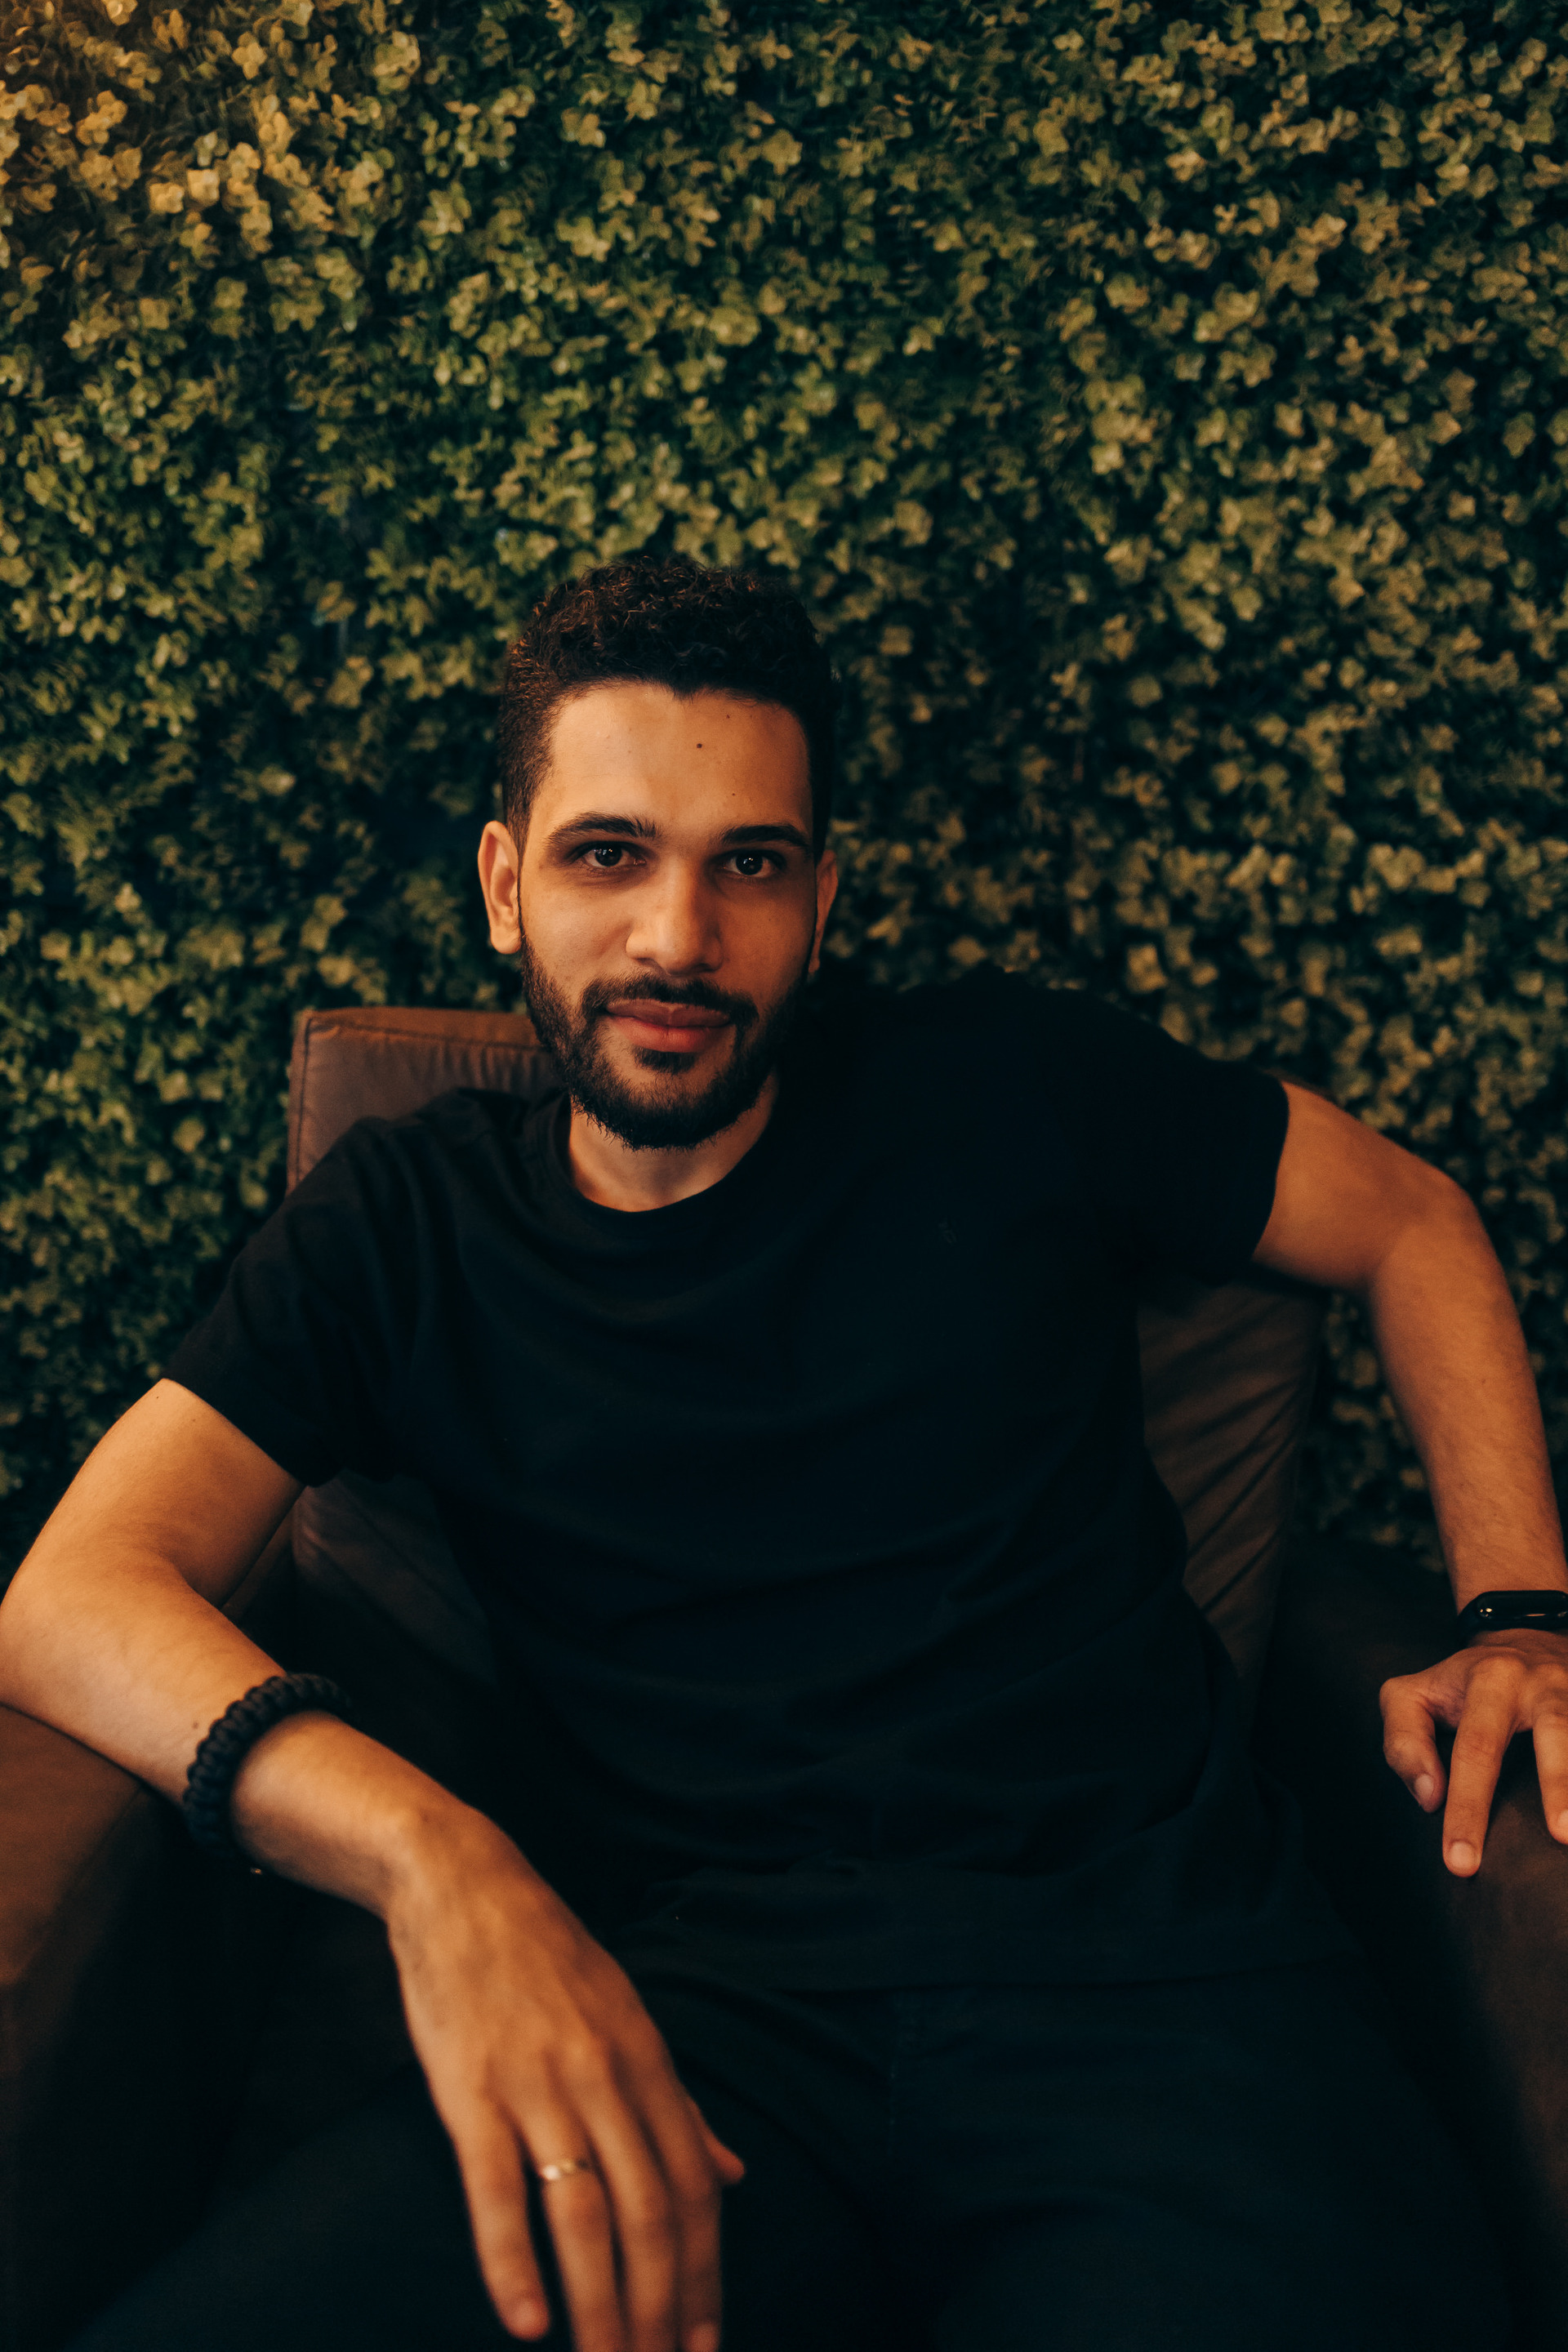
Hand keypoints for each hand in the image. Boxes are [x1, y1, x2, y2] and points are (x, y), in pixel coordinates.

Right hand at [384, 1814, 743, 2350]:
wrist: (463, 1885)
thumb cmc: (547, 1959)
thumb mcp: (630, 2018)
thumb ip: (680, 2104)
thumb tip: (736, 2174)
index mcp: (648, 2061)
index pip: (694, 2186)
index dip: (707, 2272)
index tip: (706, 2346)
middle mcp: (604, 2076)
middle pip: (650, 2213)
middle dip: (661, 2310)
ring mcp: (538, 2084)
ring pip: (583, 2215)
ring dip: (601, 2306)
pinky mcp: (470, 2090)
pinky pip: (496, 2189)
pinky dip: (513, 2262)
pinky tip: (526, 2323)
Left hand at [1381, 1628, 1567, 1875]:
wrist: (1523, 1642)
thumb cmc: (1458, 1686)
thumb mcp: (1411, 1696)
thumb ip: (1404, 1741)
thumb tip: (1430, 1797)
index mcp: (1488, 1680)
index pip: (1475, 1749)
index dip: (1468, 1806)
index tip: (1462, 1861)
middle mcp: (1540, 1683)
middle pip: (1554, 1735)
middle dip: (1557, 1787)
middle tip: (1560, 1839)